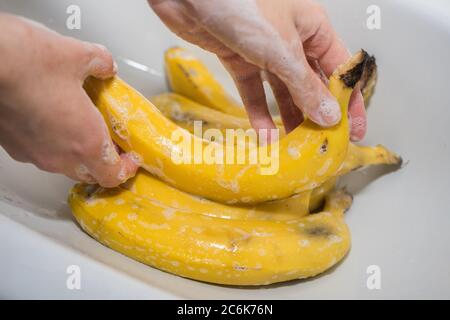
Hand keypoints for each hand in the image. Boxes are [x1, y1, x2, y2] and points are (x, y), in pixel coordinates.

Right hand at [0, 14, 137, 186]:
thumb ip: (101, 63)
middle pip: (89, 173)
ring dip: (76, 153)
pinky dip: (51, 143)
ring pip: (63, 165)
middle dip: (103, 161)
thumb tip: (105, 66)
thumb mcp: (78, 55)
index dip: (126, 169)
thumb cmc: (28, 61)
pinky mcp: (12, 146)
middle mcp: (60, 156)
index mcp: (86, 141)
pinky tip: (51, 118)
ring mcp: (33, 154)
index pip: (113, 175)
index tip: (129, 157)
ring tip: (80, 125)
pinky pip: (39, 153)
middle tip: (109, 140)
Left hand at [149, 0, 365, 140]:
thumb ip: (305, 85)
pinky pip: (253, 90)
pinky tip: (265, 135)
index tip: (353, 129)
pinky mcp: (238, 58)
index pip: (339, 70)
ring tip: (296, 147)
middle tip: (323, 144)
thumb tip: (329, 115)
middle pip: (311, 83)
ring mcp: (264, 50)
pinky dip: (258, 112)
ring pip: (282, 90)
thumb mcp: (282, 49)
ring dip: (289, 118)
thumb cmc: (242, 4)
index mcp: (313, 28)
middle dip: (318, 114)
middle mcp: (291, 39)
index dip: (348, 101)